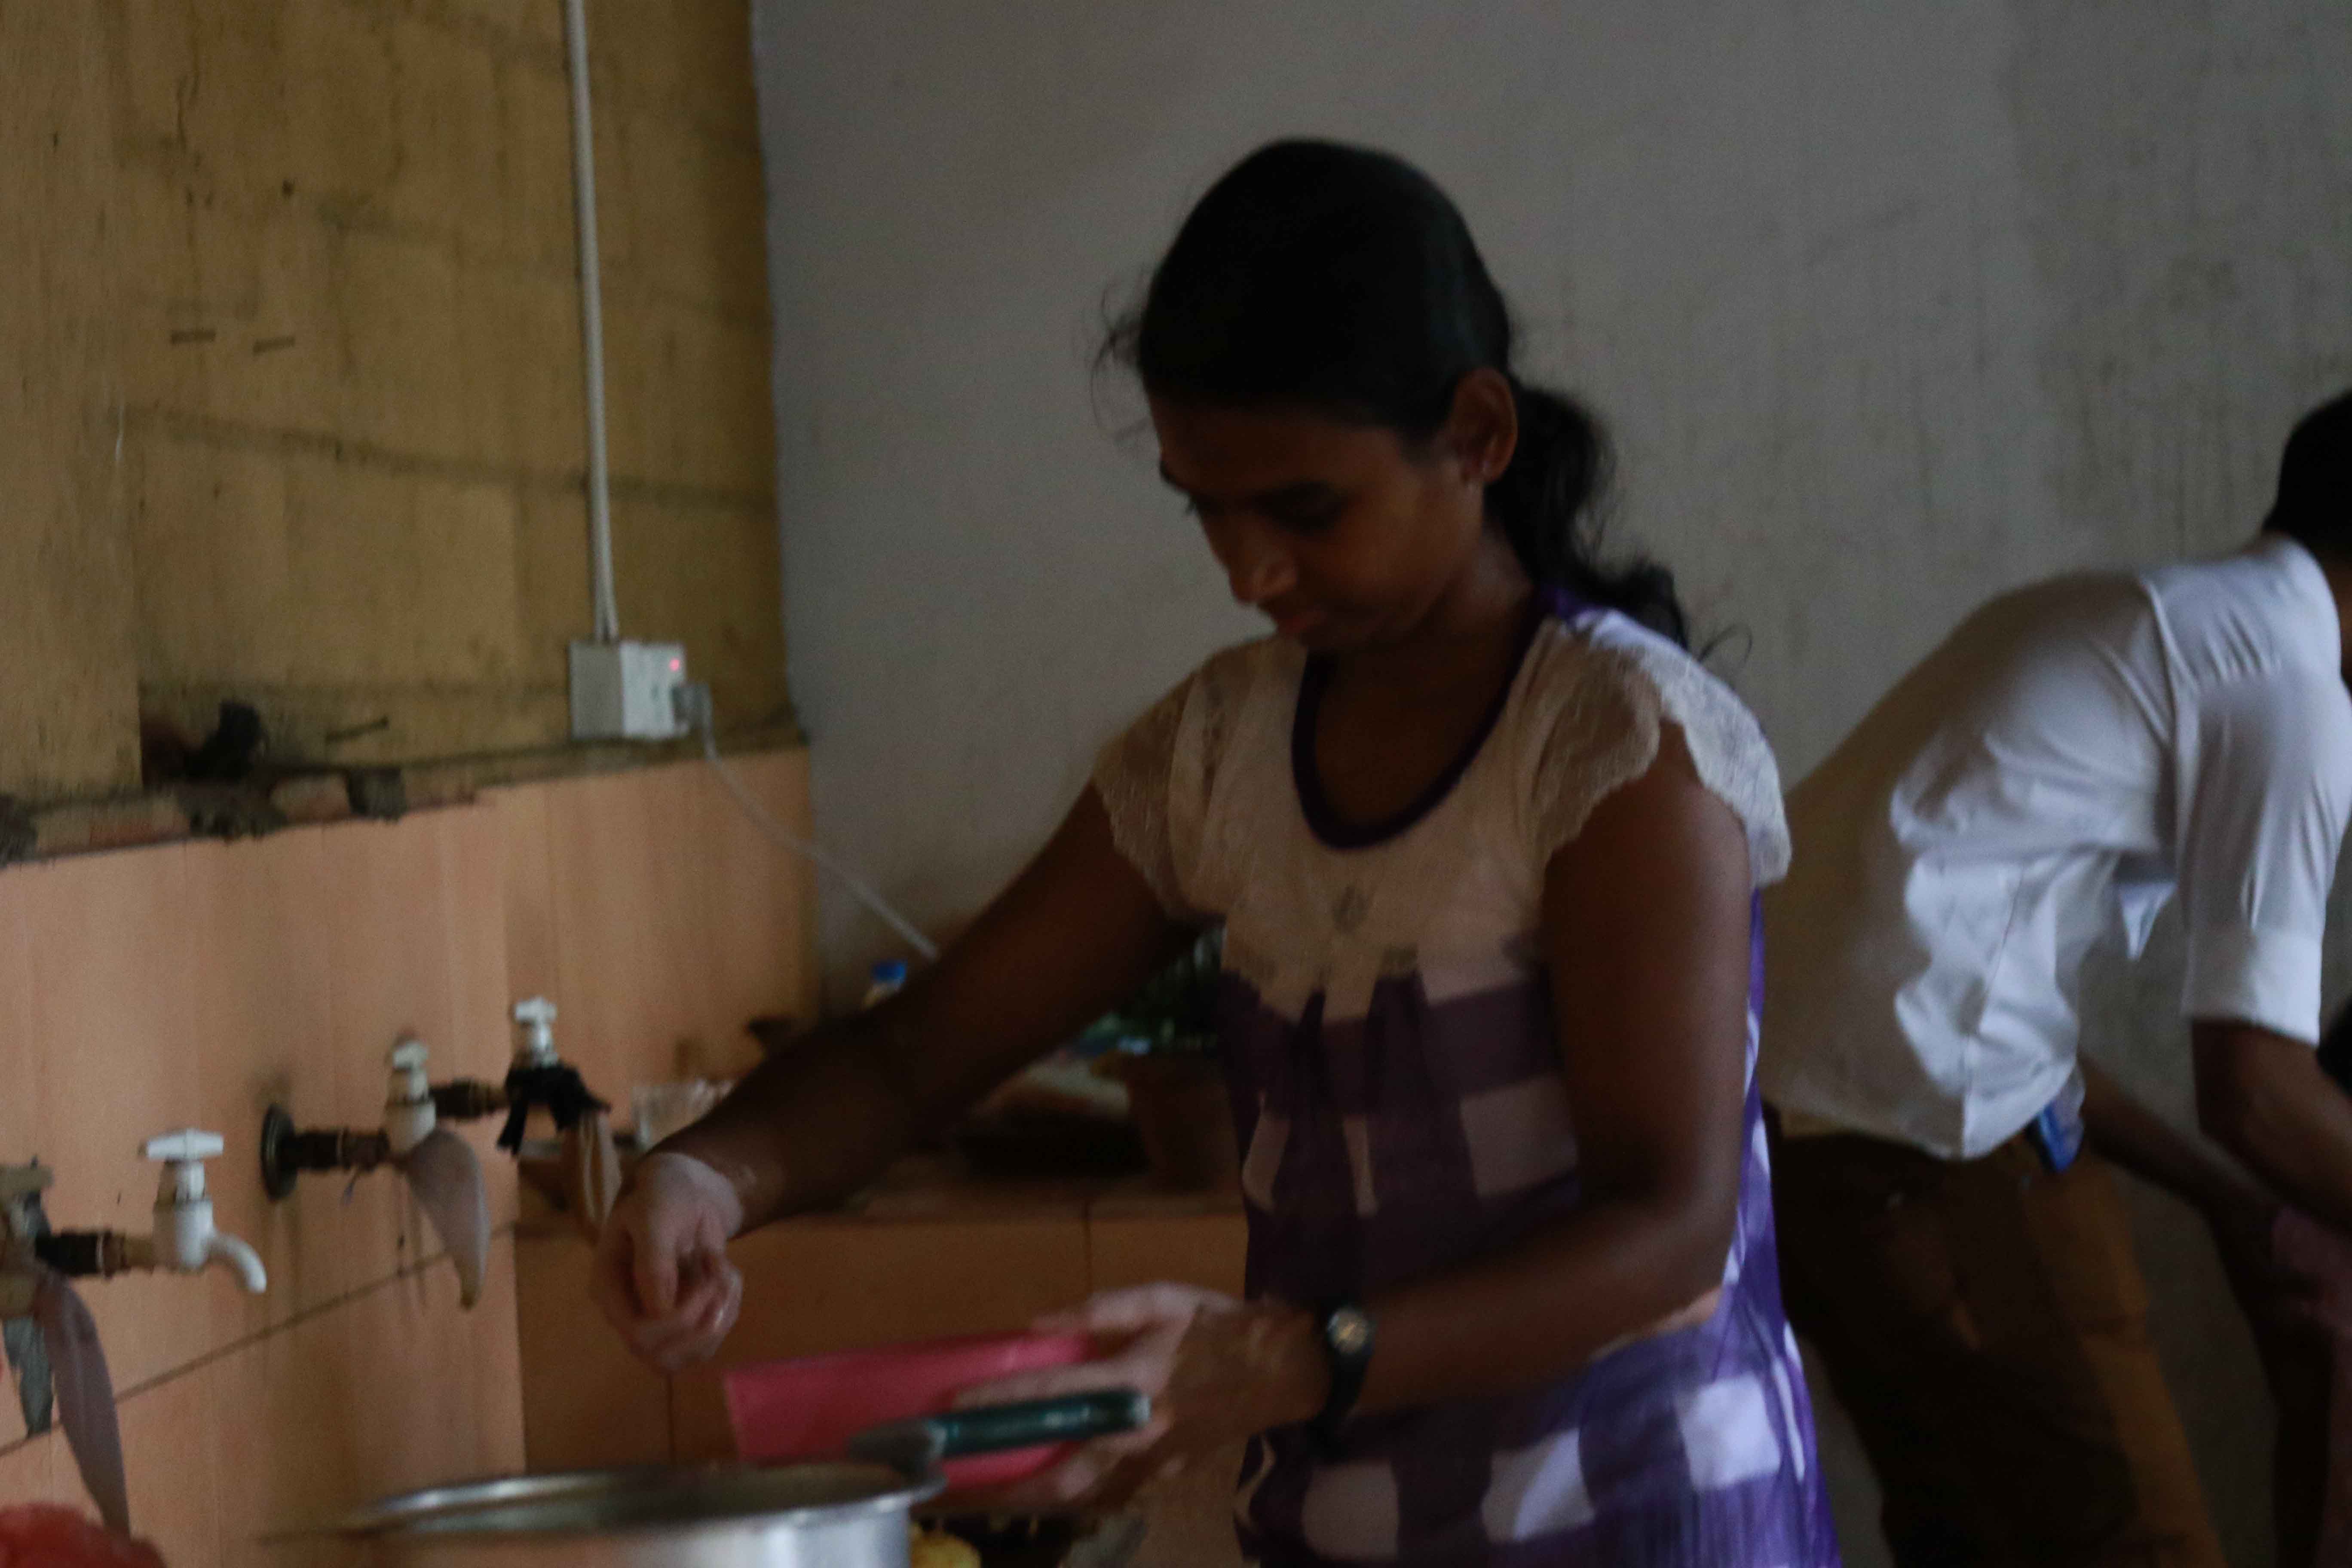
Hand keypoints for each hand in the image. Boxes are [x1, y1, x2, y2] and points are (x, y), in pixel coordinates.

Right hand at [592, 1151, 746, 1372]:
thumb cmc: (664, 1196)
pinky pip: (712, 1340)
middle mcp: (630, 1313)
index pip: (638, 1336)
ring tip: (724, 1273)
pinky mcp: (685, 1321)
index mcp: (610, 1290)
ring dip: (722, 1316)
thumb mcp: (655, 1215)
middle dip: (703, 1325)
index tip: (705, 1282)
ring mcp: (658, 1322)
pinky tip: (727, 1276)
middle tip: (720, 1280)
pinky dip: (730, 1310)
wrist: (687, 1193)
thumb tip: (658, 1311)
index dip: (678, 1322)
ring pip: (693, 1355)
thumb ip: (653, 1259)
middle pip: (663, 1359)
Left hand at [953, 1283, 1326, 1509]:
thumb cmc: (1220, 1326)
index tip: (955, 1408)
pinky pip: (1113, 1493)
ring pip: (1085, 1495)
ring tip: (992, 1493)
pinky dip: (1078, 1494)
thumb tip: (1040, 1324)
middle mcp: (1140, 1432)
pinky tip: (1053, 1487)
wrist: (1286, 1368)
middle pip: (1062, 1474)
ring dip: (1036, 1497)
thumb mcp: (1163, 1299)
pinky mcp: (1169, 1477)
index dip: (999, 1403)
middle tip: (965, 1481)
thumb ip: (1101, 1310)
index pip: (1052, 1397)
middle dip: (1008, 1484)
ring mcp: (1156, 1463)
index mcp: (1134, 1382)